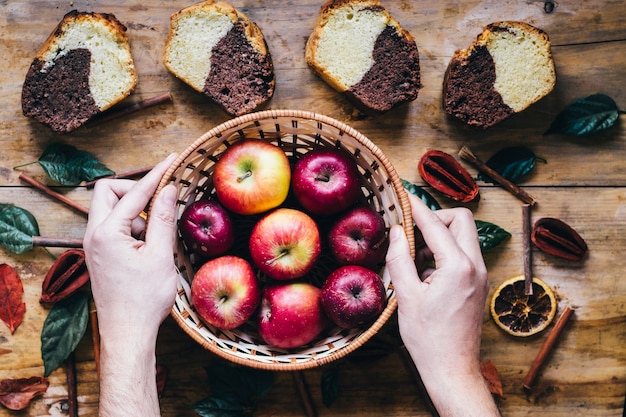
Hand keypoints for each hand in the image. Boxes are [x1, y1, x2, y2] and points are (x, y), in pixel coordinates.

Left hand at [83, 153, 178, 416]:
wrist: (128, 332)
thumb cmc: (144, 299)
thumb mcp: (160, 255)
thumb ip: (163, 218)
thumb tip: (169, 189)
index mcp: (106, 233)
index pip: (134, 193)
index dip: (156, 175)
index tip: (172, 160)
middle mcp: (93, 235)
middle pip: (108, 192)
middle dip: (134, 189)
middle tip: (158, 199)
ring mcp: (94, 245)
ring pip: (109, 209)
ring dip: (134, 210)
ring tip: (156, 234)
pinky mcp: (100, 254)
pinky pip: (113, 226)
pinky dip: (132, 226)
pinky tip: (149, 246)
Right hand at [385, 193, 498, 415]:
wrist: (451, 369)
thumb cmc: (428, 338)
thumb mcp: (406, 296)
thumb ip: (400, 258)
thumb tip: (397, 232)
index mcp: (458, 267)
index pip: (436, 224)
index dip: (417, 208)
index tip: (403, 196)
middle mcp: (475, 266)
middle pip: (461, 220)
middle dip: (436, 218)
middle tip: (411, 231)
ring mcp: (480, 275)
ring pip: (463, 237)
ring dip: (439, 236)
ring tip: (414, 256)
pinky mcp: (477, 284)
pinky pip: (463, 254)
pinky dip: (444, 252)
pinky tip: (424, 273)